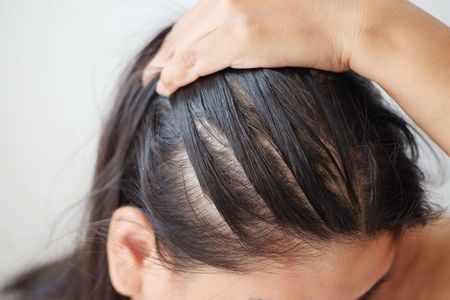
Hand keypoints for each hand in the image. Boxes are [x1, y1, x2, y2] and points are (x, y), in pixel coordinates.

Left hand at [142, 0, 367, 95]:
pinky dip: (176, 76)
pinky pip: (195, 62)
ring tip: (158, 83)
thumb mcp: (277, 7)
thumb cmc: (322, 16)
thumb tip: (235, 35)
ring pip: (184, 47)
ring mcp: (232, 17)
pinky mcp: (240, 40)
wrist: (351, 20)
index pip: (193, 16)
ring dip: (166, 68)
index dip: (175, 37)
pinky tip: (168, 87)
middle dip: (164, 54)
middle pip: (182, 30)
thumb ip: (249, 16)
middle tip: (152, 71)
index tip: (165, 53)